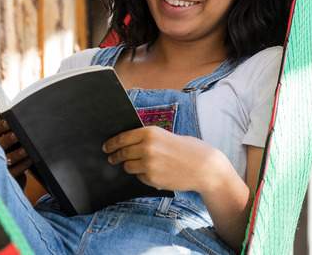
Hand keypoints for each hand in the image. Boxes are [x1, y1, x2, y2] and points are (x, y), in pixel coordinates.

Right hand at [0, 119, 30, 188]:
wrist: (7, 178)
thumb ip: (9, 136)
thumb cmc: (8, 154)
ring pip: (7, 160)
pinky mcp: (5, 178)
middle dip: (8, 140)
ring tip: (26, 149)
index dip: (0, 127)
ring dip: (17, 154)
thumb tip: (22, 126)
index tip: (9, 122)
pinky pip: (14, 171)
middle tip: (17, 134)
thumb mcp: (6, 144)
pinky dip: (23, 165)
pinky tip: (30, 159)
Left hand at [103, 126, 230, 193]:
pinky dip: (144, 176)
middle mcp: (147, 147)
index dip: (111, 143)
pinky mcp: (152, 179)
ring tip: (142, 165)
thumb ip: (148, 139)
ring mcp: (148, 164)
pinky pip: (140, 177)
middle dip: (115, 156)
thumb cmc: (188, 149)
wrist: (204, 167)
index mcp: (150, 132)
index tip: (106, 147)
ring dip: (130, 166)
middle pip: (122, 153)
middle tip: (112, 158)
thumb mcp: (166, 136)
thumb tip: (127, 144)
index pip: (122, 138)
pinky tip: (157, 173)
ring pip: (128, 167)